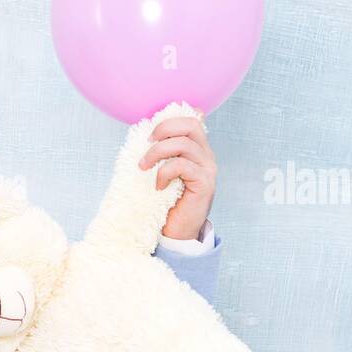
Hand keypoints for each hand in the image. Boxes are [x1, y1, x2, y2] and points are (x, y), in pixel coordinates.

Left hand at [137, 113, 215, 239]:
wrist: (176, 233)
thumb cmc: (165, 202)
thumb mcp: (161, 172)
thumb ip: (160, 153)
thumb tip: (144, 135)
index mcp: (197, 150)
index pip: (192, 119)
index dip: (170, 120)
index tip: (149, 134)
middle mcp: (206, 156)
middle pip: (191, 125)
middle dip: (163, 129)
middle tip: (146, 143)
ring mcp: (208, 169)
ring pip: (184, 144)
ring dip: (157, 153)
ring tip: (143, 167)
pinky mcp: (204, 184)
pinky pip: (182, 166)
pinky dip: (164, 172)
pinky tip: (157, 186)